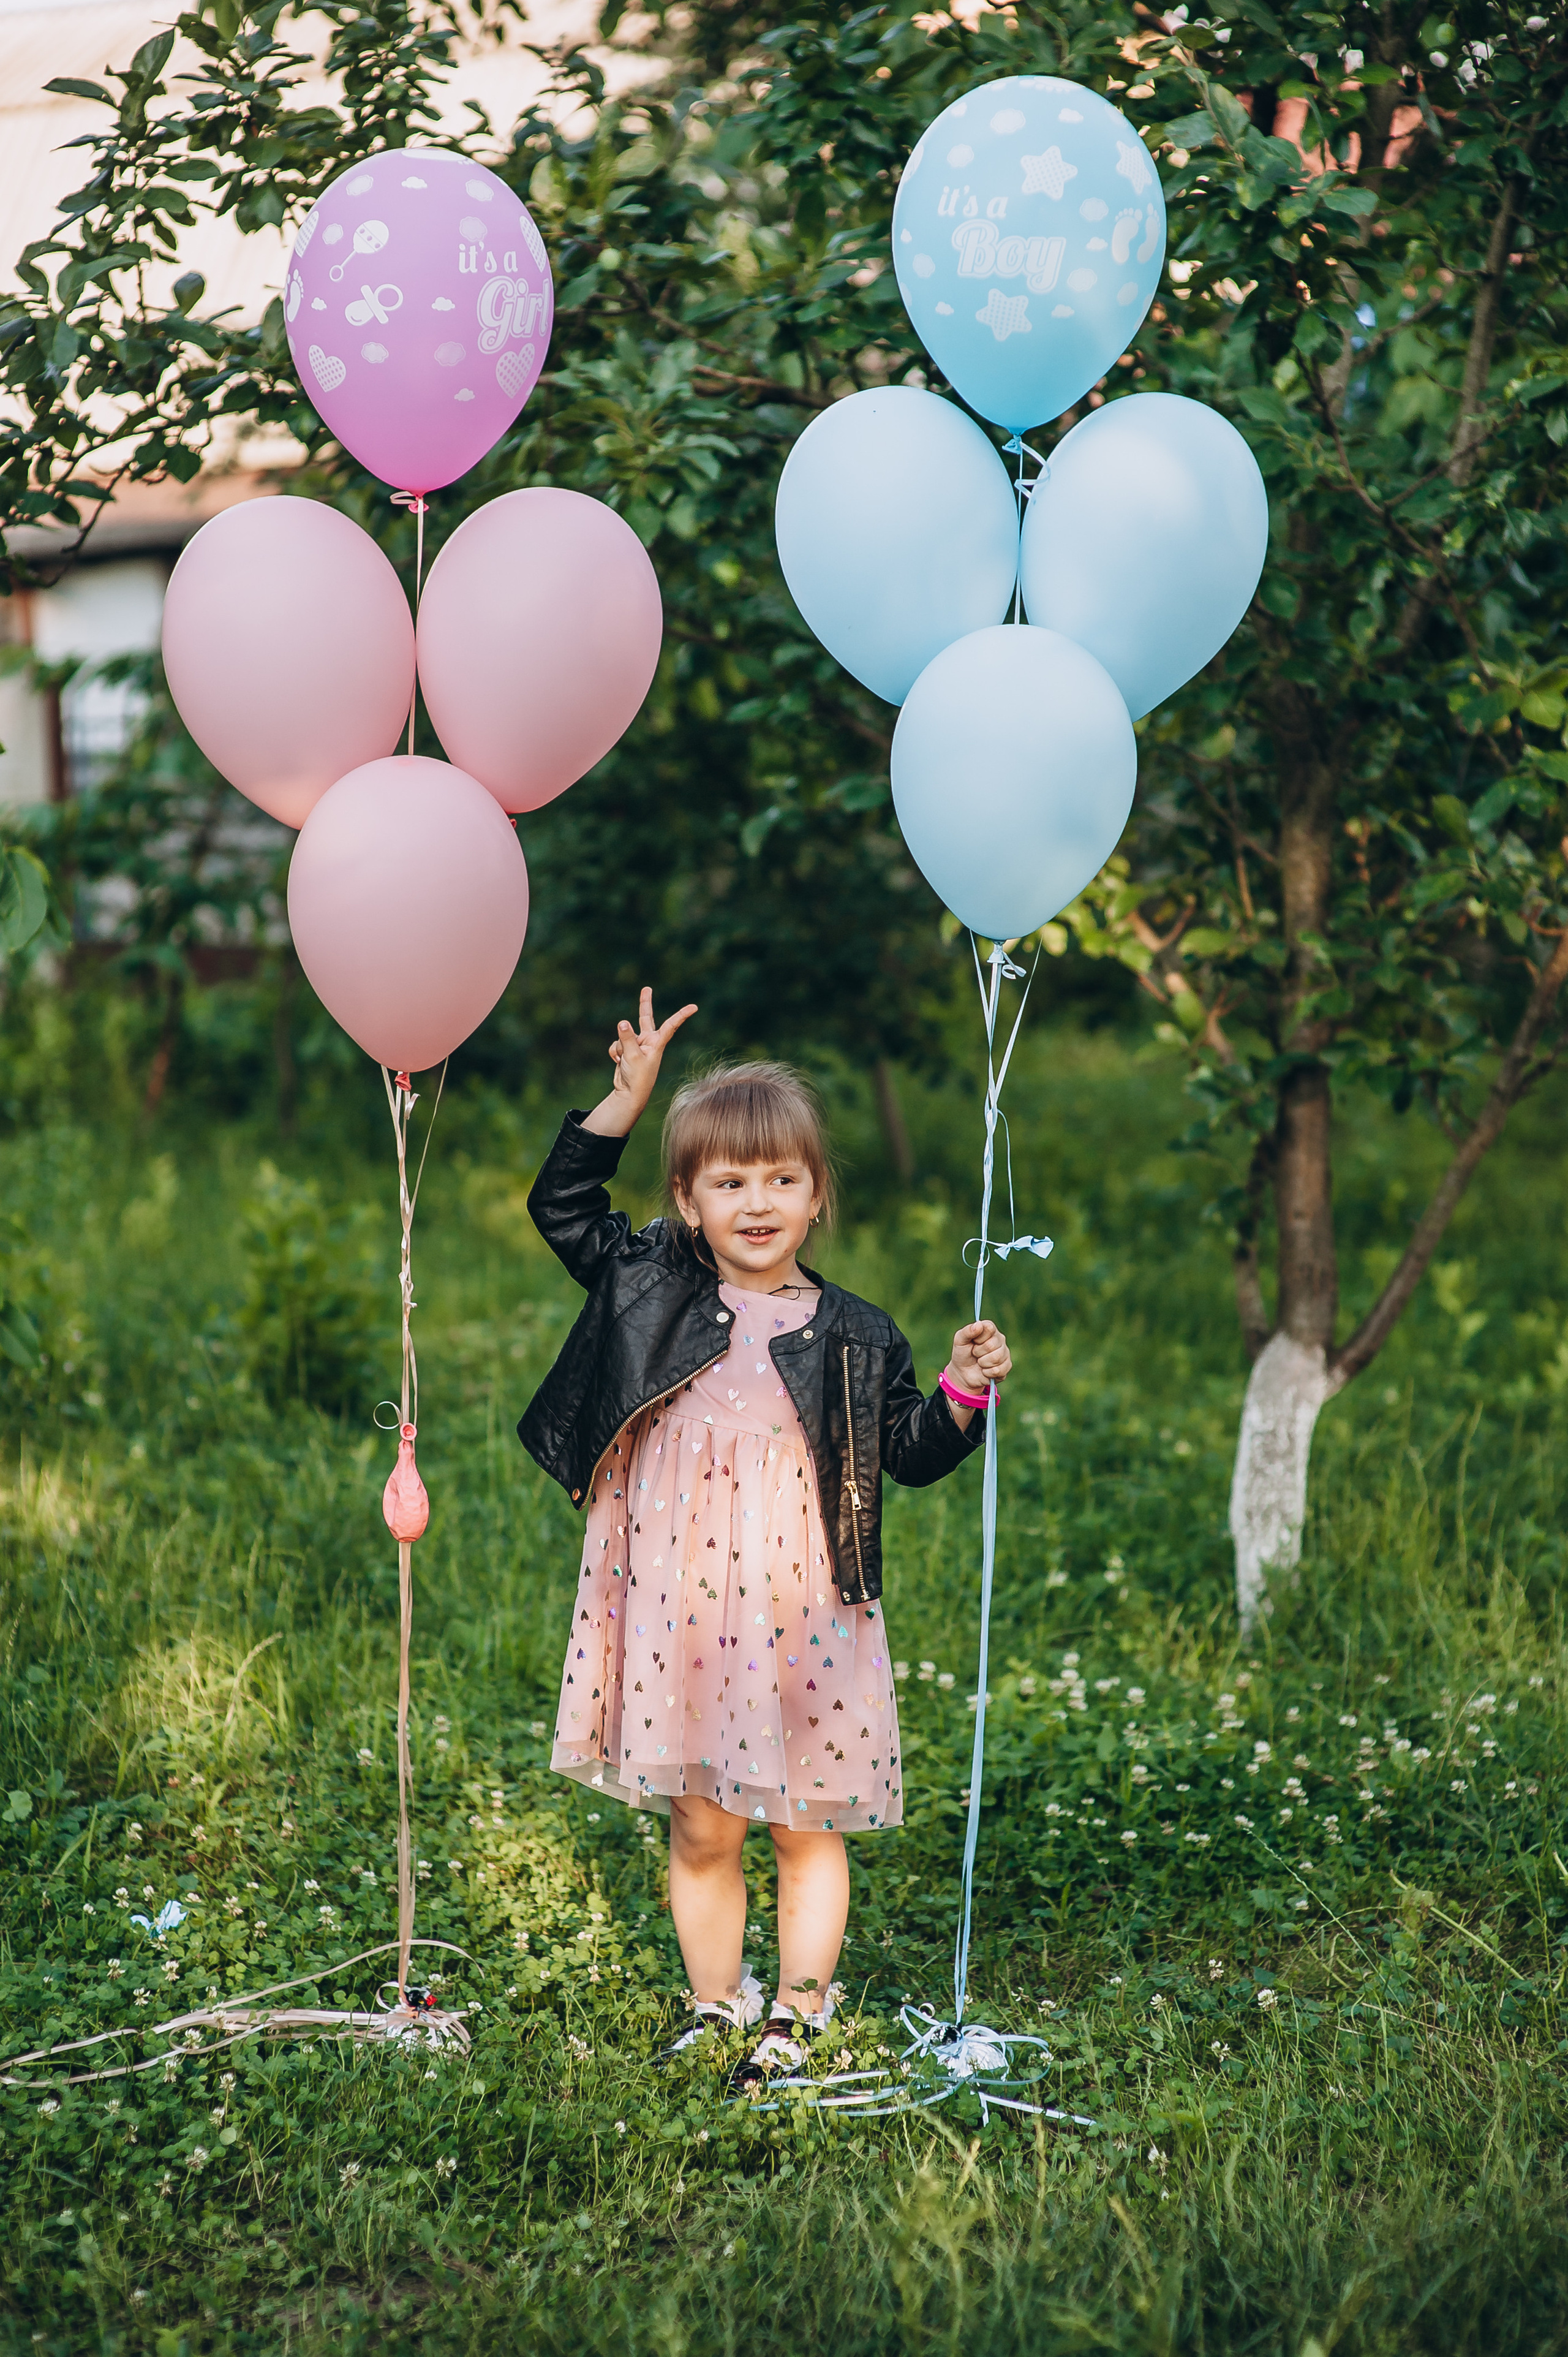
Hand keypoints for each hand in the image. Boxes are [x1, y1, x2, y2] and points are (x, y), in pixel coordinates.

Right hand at [581, 987, 697, 1137]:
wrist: (629, 1094)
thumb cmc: (638, 1077)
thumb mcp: (632, 1056)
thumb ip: (627, 1038)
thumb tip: (622, 1022)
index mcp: (657, 1043)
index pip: (671, 1025)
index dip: (682, 1015)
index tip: (694, 1007)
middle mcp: (648, 1042)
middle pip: (645, 1018)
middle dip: (644, 1004)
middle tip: (647, 988)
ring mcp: (637, 1045)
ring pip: (623, 1036)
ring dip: (620, 1048)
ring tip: (625, 1061)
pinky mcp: (626, 1050)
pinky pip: (616, 1044)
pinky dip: (614, 1053)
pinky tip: (618, 1062)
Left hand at [947, 1320, 1010, 1396]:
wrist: (963, 1373)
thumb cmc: (962, 1353)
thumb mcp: (959, 1341)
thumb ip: (967, 1331)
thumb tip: (979, 1324)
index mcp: (989, 1329)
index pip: (989, 1328)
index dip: (979, 1337)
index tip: (973, 1342)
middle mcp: (1000, 1339)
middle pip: (992, 1345)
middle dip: (978, 1352)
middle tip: (975, 1353)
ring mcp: (1005, 1353)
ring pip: (996, 1358)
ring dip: (983, 1363)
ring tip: (980, 1362)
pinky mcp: (1007, 1366)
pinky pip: (998, 1370)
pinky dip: (987, 1372)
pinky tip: (985, 1370)